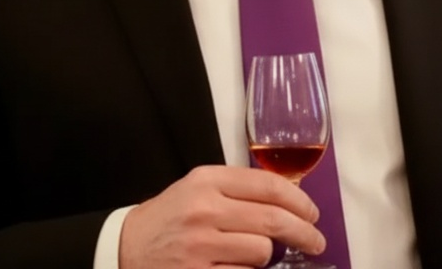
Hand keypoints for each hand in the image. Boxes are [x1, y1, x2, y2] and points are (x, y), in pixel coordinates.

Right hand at [118, 165, 324, 268]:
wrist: (125, 248)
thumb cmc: (170, 218)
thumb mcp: (197, 189)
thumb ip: (238, 189)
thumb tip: (290, 200)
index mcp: (207, 181)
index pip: (268, 185)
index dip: (300, 201)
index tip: (313, 213)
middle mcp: (204, 209)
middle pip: (273, 220)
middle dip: (304, 233)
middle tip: (316, 242)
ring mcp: (200, 245)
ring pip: (262, 250)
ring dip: (267, 255)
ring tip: (257, 255)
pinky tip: (242, 268)